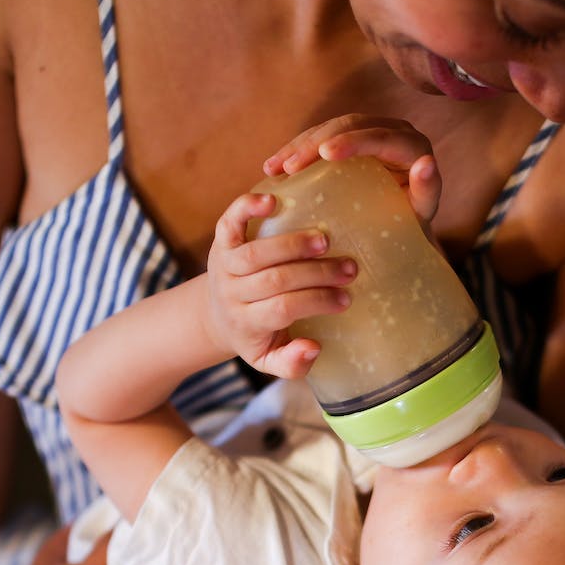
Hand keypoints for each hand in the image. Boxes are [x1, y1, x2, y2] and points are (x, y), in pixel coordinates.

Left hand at [202, 191, 356, 379]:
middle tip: (350, 268)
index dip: (316, 302)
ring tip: (325, 241)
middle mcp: (232, 293)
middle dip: (315, 273)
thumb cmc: (255, 337)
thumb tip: (314, 348)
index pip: (283, 309)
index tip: (346, 299)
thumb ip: (291, 364)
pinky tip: (272, 200)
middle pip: (274, 280)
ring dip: (292, 244)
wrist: (214, 317)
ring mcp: (224, 266)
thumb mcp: (268, 360)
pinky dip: (246, 208)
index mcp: (247, 323)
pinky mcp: (220, 242)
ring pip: (255, 253)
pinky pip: (229, 222)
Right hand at [263, 114, 442, 228]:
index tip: (325, 153)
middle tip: (290, 167)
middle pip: (349, 126)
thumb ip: (428, 188)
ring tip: (275, 168)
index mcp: (412, 145)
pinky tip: (274, 166)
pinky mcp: (349, 136)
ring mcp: (368, 129)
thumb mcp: (422, 211)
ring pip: (329, 127)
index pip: (380, 137)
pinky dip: (296, 149)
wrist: (403, 222)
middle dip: (316, 143)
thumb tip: (426, 163)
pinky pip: (319, 136)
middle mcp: (391, 129)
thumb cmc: (414, 222)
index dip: (352, 141)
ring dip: (299, 145)